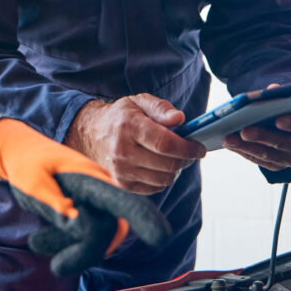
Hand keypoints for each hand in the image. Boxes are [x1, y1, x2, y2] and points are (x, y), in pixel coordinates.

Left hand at [0, 118, 170, 275]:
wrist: (20, 153)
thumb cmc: (27, 161)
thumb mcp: (32, 180)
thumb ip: (54, 201)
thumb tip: (76, 222)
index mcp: (91, 178)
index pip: (123, 199)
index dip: (143, 217)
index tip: (161, 237)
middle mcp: (98, 191)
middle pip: (108, 231)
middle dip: (85, 251)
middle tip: (54, 262)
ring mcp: (93, 203)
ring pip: (94, 239)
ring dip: (69, 249)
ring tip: (38, 242)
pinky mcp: (84, 213)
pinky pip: (82, 239)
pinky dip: (63, 246)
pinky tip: (40, 240)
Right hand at [64, 94, 206, 194]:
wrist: (92, 134)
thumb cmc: (121, 116)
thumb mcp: (139, 102)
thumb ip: (161, 108)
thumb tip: (180, 119)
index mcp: (128, 126)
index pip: (164, 143)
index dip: (187, 147)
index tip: (199, 147)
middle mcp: (122, 150)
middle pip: (167, 164)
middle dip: (185, 159)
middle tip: (189, 151)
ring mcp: (121, 171)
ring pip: (163, 179)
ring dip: (175, 169)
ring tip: (172, 157)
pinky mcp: (122, 184)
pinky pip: (154, 188)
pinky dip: (162, 178)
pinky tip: (158, 165)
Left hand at [222, 84, 290, 171]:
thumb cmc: (289, 106)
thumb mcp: (289, 98)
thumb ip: (282, 94)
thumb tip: (270, 90)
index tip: (278, 120)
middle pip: (282, 143)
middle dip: (262, 136)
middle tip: (244, 130)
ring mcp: (290, 158)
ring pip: (267, 154)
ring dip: (246, 146)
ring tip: (228, 139)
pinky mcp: (276, 165)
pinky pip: (258, 160)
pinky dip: (243, 151)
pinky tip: (229, 143)